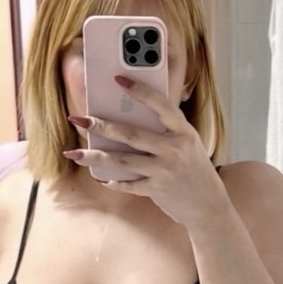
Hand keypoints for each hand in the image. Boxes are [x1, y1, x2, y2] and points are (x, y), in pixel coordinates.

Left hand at [64, 76, 229, 232]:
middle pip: (132, 134)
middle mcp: (174, 148)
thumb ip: (166, 130)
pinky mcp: (157, 190)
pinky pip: (129, 184)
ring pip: (123, 160)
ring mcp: (165, 170)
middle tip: (79, 119)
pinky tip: (100, 178)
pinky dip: (113, 182)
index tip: (118, 79)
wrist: (208, 205)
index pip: (160, 105)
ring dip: (95, 157)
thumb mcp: (188, 143)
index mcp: (183, 131)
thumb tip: (130, 116)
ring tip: (74, 153)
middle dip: (102, 126)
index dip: (140, 91)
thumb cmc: (194, 169)